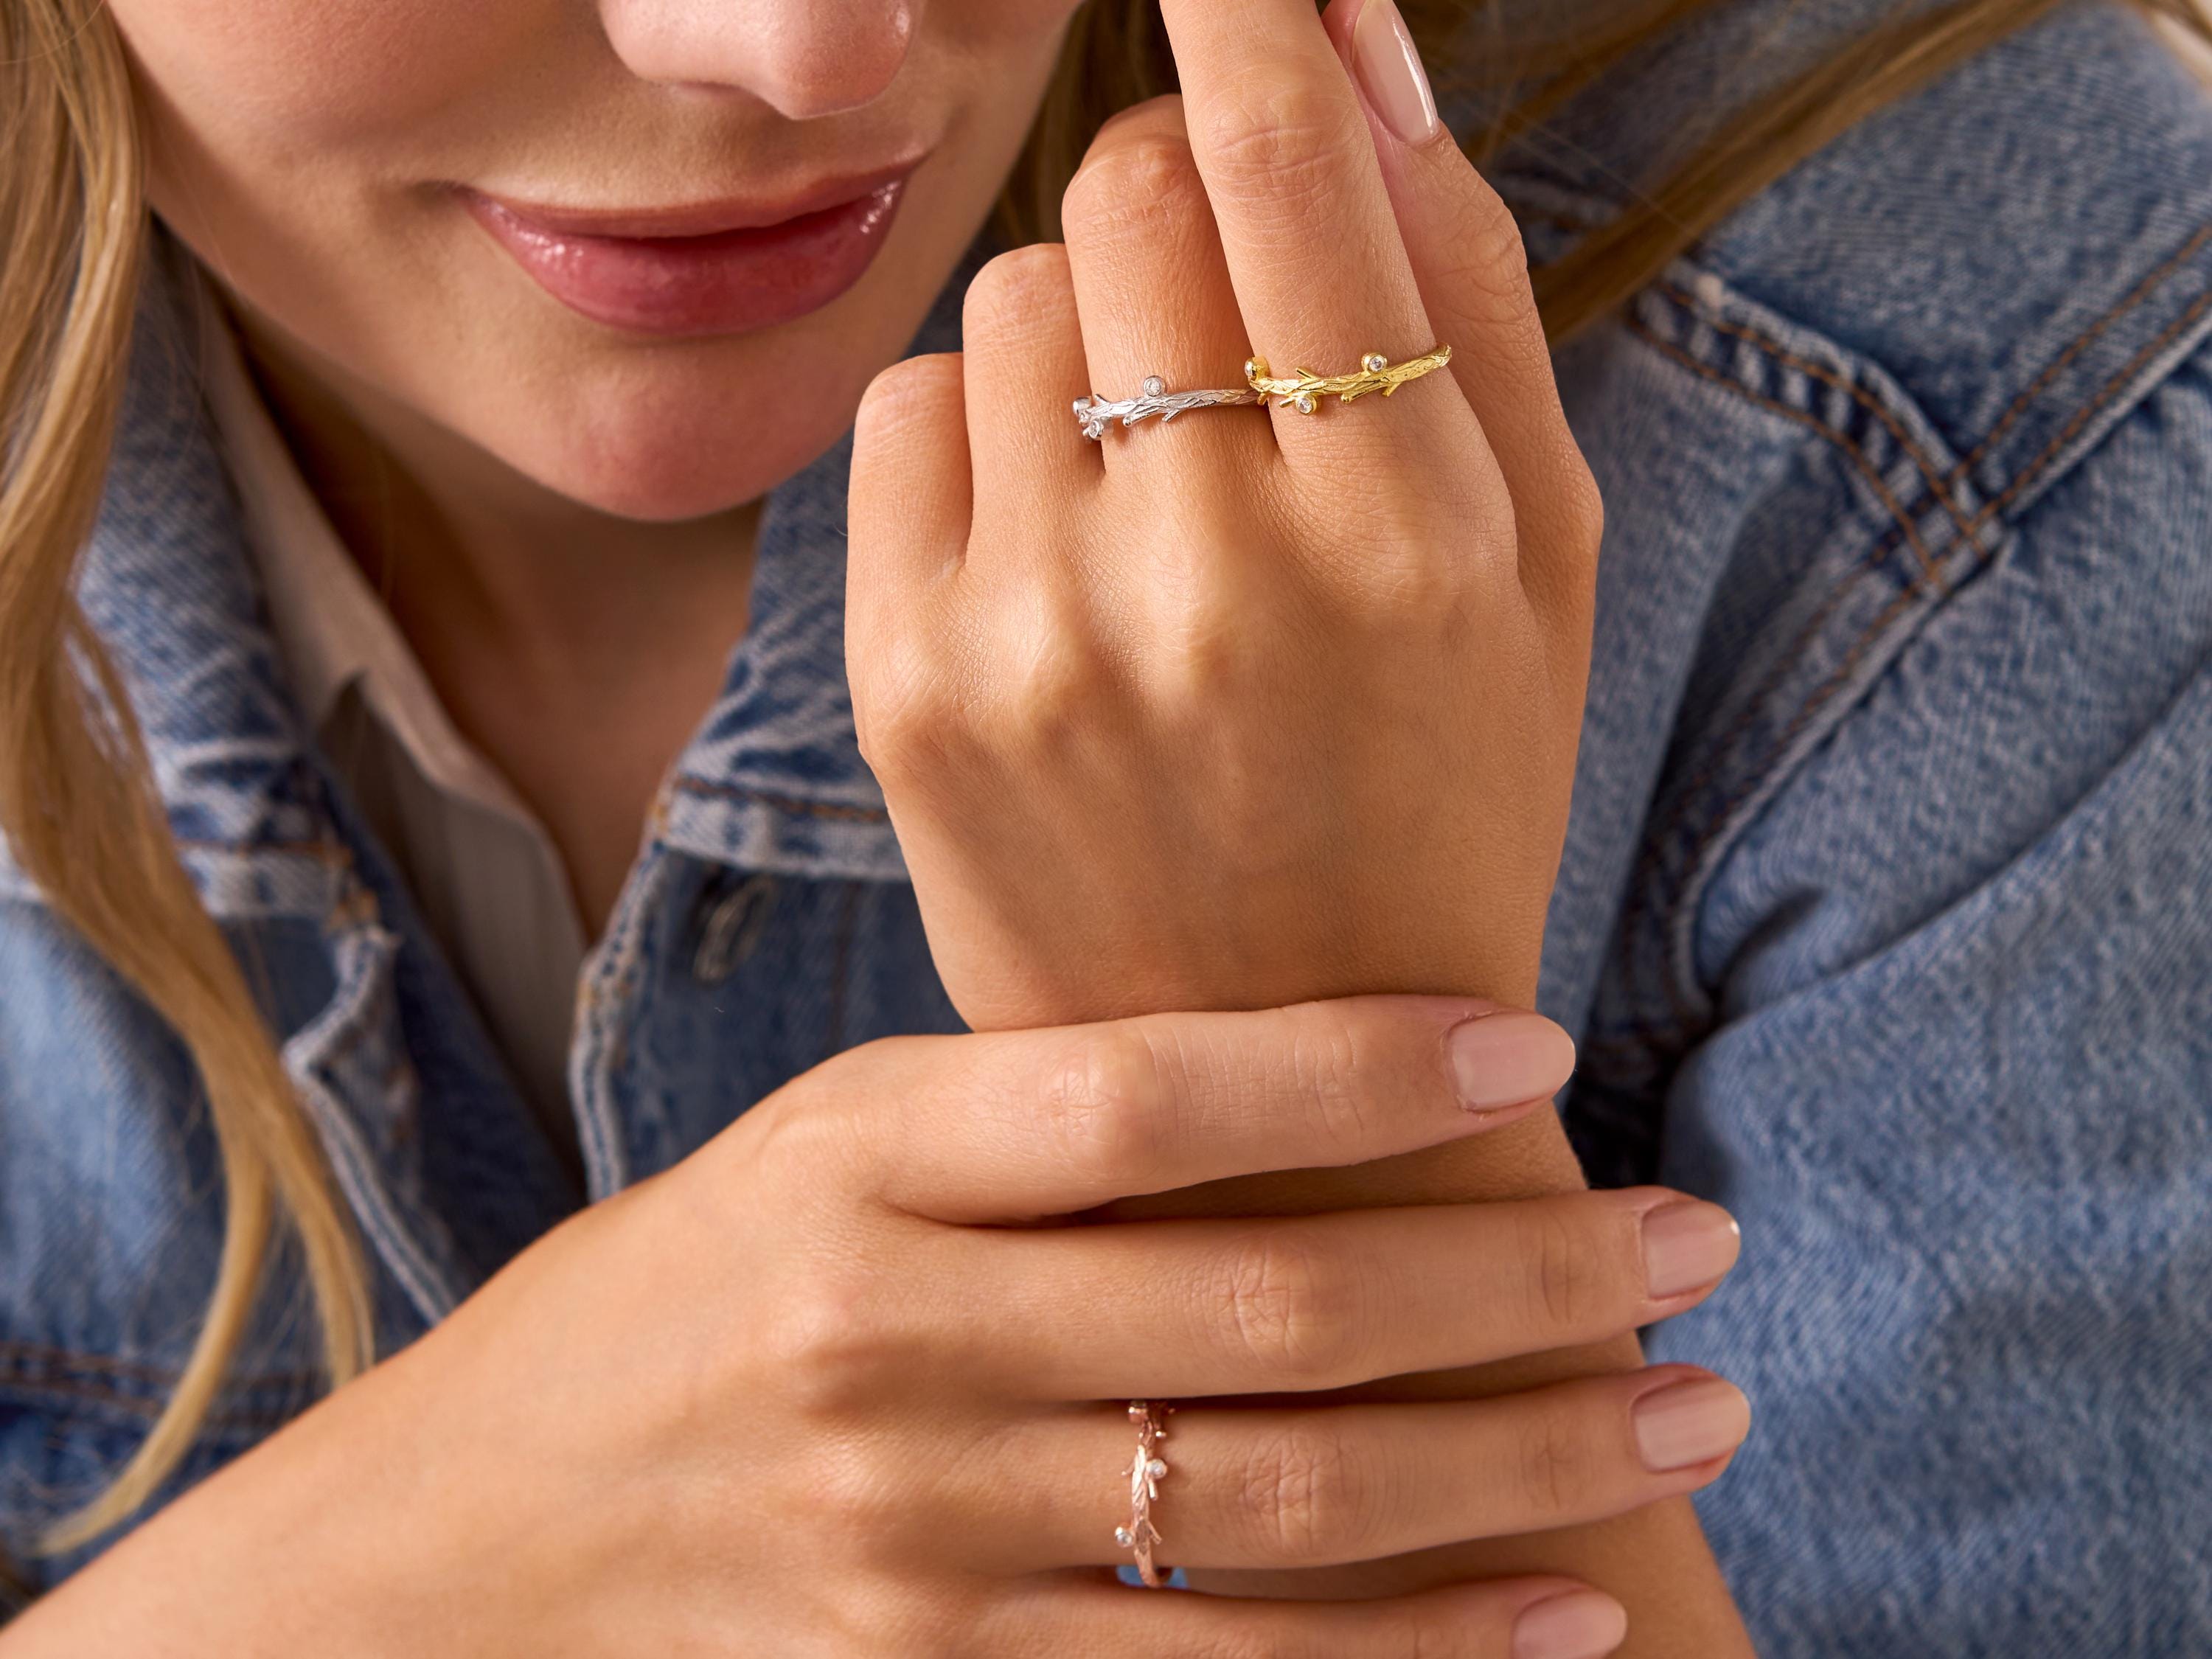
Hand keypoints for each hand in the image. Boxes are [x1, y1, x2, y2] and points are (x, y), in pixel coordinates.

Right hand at [7, 1001, 1741, 1658]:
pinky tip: (1564, 1623)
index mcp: (860, 1156)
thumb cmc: (687, 1290)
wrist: (470, 1533)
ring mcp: (914, 1530)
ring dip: (1515, 1466)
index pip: (1151, 1091)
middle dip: (1514, 1279)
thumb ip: (1036, 1120)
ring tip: (1689, 1414)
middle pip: (1266, 1309)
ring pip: (1275, 1507)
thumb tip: (1319, 1083)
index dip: (1360, 1065)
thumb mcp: (825, 1143)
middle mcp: (890, 1337)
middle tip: (1699, 1246)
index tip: (1541, 1048)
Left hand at [848, 0, 1599, 1028]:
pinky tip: (1059, 529)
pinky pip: (908, 405)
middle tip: (1237, 294)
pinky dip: (985, 418)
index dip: (1249, 6)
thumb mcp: (1540, 564)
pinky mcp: (909, 688)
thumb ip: (1466, 292)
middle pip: (1132, 187)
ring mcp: (1034, 637)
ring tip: (1159, 469)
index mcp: (1402, 539)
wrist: (1279, 1091)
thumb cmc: (1445, 800)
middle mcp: (1205, 578)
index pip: (1284, 161)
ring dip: (1095, 313)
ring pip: (1018, 287)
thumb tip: (1351, 49)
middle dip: (1189, 181)